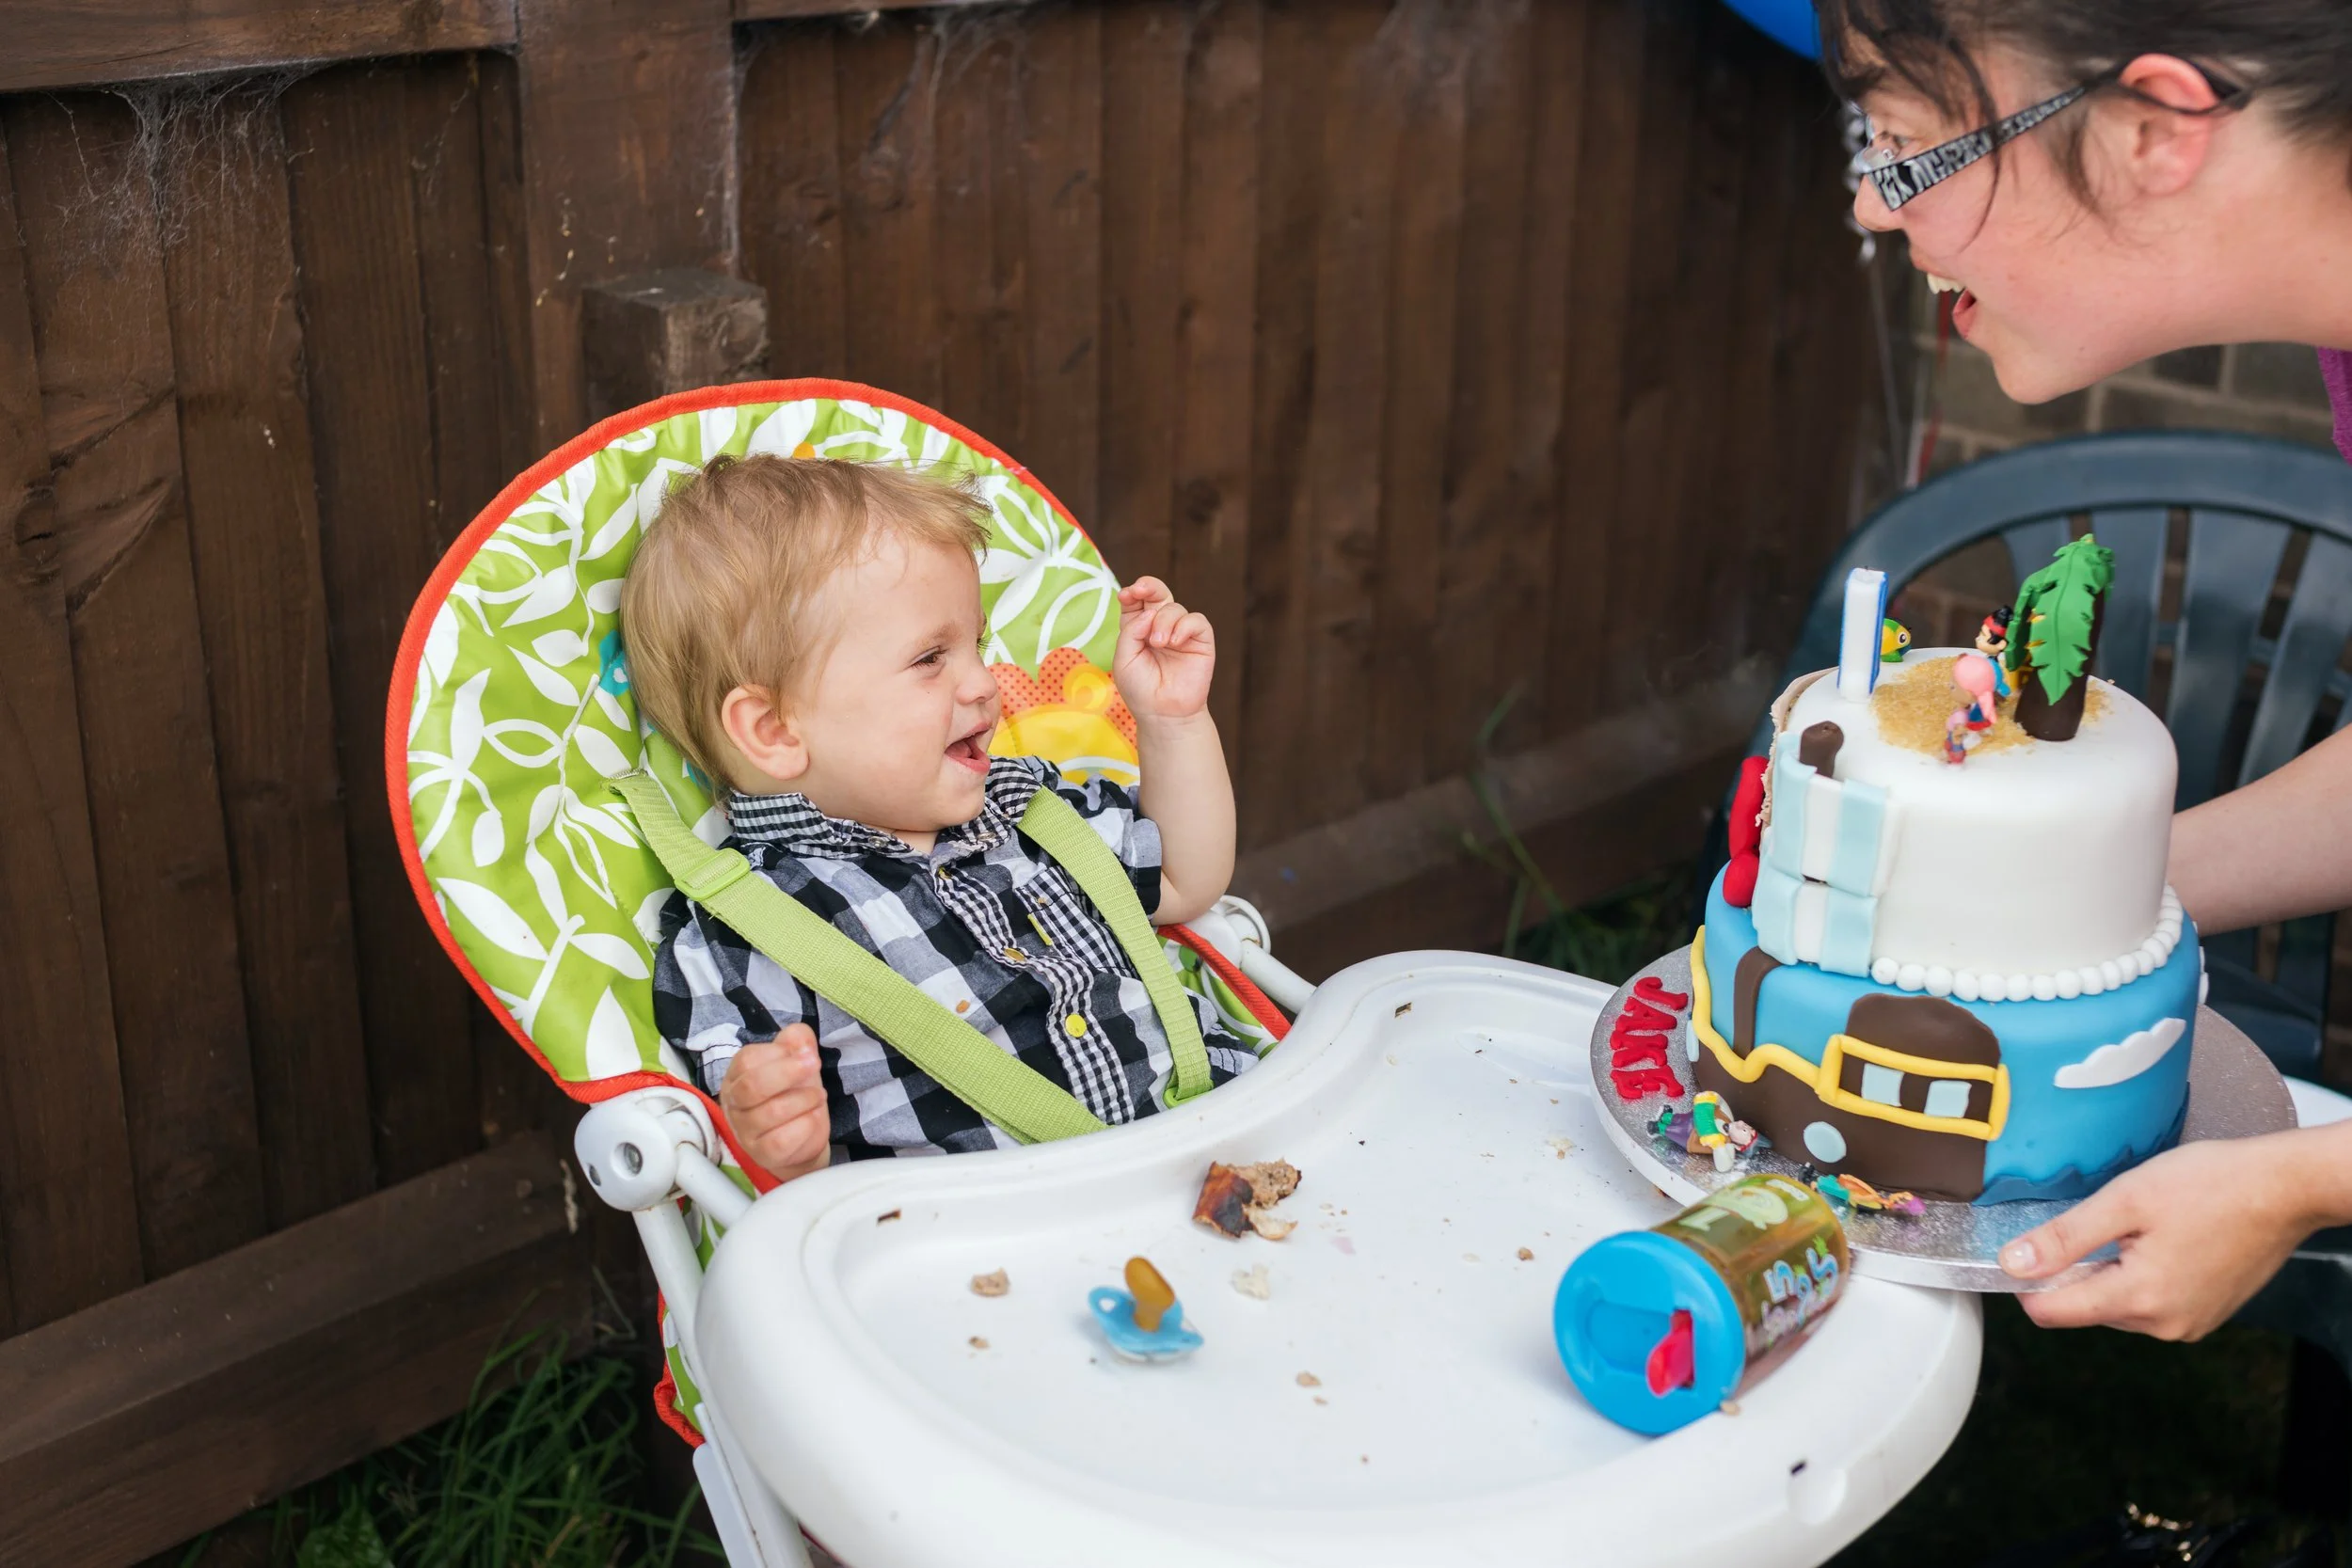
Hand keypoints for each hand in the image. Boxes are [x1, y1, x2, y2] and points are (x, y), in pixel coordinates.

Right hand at [717, 1025, 830, 1181]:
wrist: (800, 1140)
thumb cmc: (792, 1095)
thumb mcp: (797, 1062)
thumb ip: (796, 1042)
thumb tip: (799, 1035)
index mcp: (736, 1076)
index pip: (746, 1060)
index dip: (779, 1054)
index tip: (805, 1053)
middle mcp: (734, 1104)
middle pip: (752, 1086)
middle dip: (789, 1072)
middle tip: (815, 1066)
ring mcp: (745, 1131)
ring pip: (771, 1112)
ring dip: (804, 1099)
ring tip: (819, 1096)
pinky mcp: (762, 1154)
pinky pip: (783, 1139)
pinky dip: (806, 1125)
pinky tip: (814, 1118)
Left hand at [1113, 577, 1214, 719]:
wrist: (1163, 714)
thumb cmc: (1140, 689)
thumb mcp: (1124, 659)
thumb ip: (1131, 632)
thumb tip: (1151, 612)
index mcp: (1138, 629)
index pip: (1136, 602)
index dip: (1132, 593)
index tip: (1126, 595)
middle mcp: (1159, 627)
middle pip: (1157, 594)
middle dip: (1149, 586)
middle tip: (1141, 590)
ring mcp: (1180, 633)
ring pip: (1174, 608)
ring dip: (1164, 621)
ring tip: (1158, 643)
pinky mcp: (1200, 641)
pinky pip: (1196, 621)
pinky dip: (1184, 626)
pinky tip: (1174, 642)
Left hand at [1999, 1130, 2316, 1338]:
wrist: (2284, 1188)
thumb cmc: (2211, 1185)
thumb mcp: (2125, 1200)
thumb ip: (2064, 1237)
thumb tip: (2013, 1263)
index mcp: (2140, 1300)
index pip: (2053, 1314)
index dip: (2026, 1284)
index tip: (2024, 1250)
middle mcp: (2165, 1324)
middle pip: (2085, 1308)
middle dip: (2076, 1270)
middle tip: (2099, 1221)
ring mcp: (2190, 1323)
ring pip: (2118, 1305)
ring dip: (2110, 1270)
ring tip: (2138, 1226)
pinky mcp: (2206, 1313)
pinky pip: (2151, 1301)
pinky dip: (2140, 1274)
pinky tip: (2160, 1238)